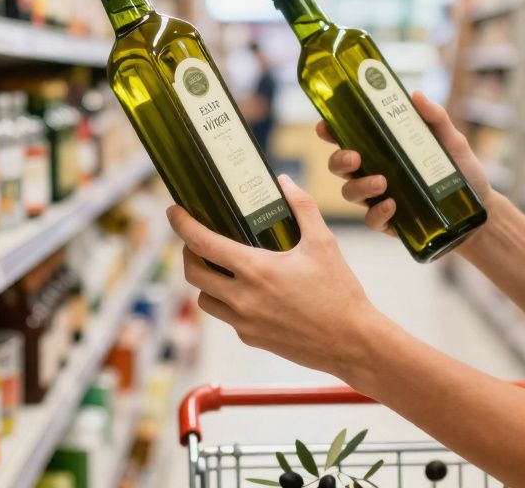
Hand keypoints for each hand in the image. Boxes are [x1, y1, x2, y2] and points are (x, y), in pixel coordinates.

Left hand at [168, 175, 381, 377]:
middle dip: (188, 252)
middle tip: (197, 239)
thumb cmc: (339, 292)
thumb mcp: (323, 242)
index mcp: (255, 270)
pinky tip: (246, 291)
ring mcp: (244, 322)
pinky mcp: (251, 338)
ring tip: (220, 266)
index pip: (202, 243)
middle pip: (193, 272)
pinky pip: (226, 317)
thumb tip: (285, 181)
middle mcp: (242, 298)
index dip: (181, 225)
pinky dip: (227, 301)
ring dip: (205, 280)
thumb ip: (302, 207)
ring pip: (205, 299)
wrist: (352, 342)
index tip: (173, 212)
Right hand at [316, 91, 493, 235]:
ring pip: (350, 192)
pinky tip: (392, 205)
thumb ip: (436, 119)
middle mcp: (375, 171)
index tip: (325, 126)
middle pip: (339, 165)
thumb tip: (416, 95)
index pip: (348, 137)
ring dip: (360, 186)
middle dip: (339, 160)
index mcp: (383, 148)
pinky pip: (371, 219)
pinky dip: (377, 212)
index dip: (331, 131)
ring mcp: (379, 198)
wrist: (477, 213)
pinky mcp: (389, 222)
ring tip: (382, 182)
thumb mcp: (453, 142)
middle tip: (354, 156)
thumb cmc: (461, 173)